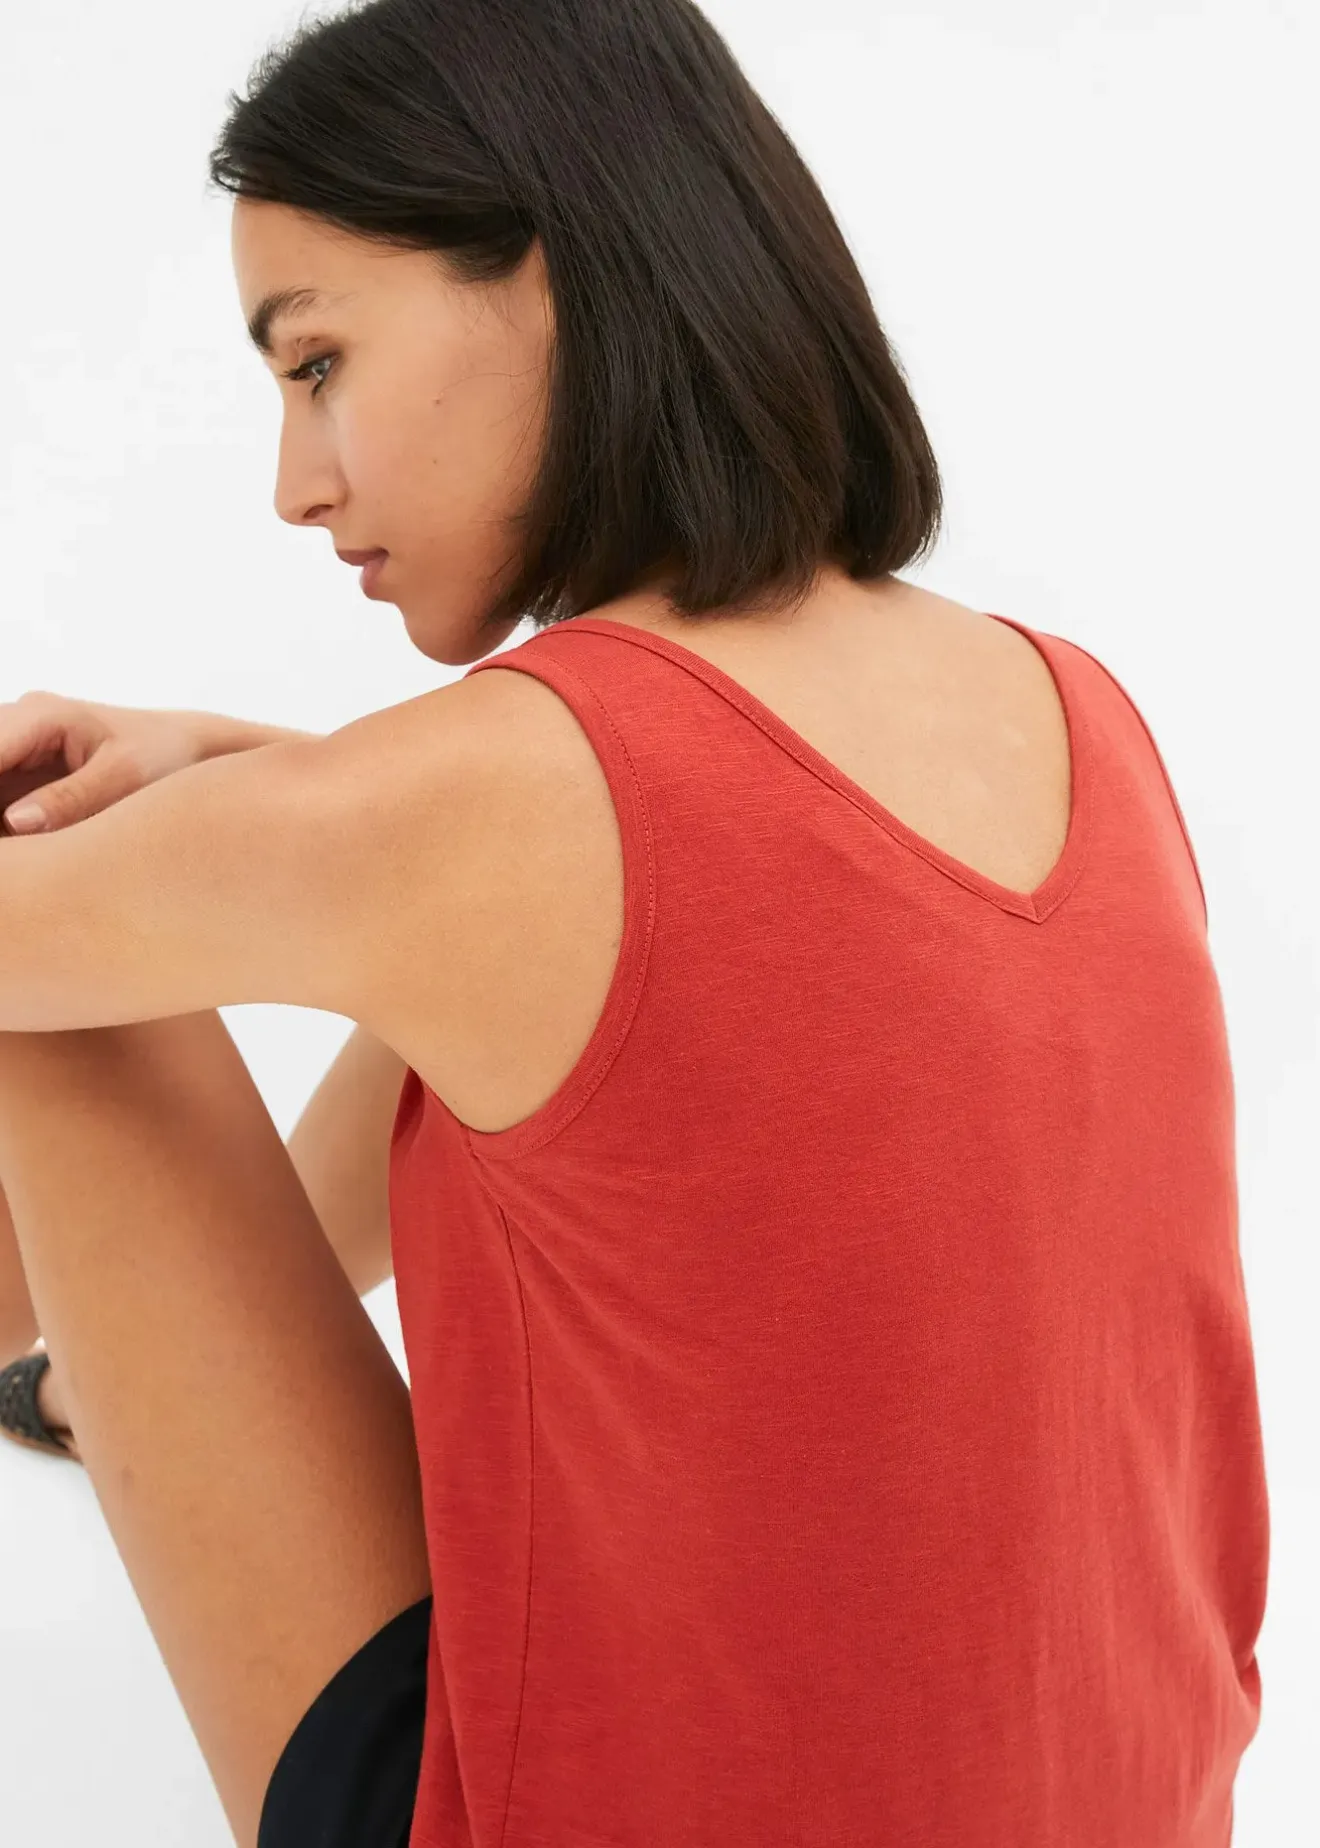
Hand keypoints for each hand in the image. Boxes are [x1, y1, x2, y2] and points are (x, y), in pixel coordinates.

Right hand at [0, 691, 216, 835]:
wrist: (187, 750)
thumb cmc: (162, 755)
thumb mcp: (124, 776)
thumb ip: (71, 798)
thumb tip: (15, 823)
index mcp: (42, 715)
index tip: (2, 828)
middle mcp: (19, 724)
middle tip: (9, 849)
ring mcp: (16, 748)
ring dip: (1, 824)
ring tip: (19, 848)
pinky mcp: (19, 773)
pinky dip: (7, 829)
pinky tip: (22, 847)